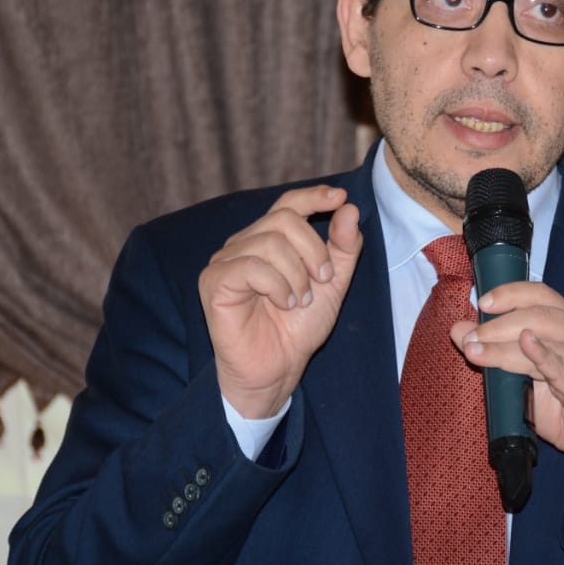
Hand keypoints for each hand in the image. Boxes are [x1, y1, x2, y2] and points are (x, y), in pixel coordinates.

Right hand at [199, 186, 362, 418]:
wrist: (278, 368)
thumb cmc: (299, 328)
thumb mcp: (332, 284)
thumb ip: (344, 248)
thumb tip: (350, 209)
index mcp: (270, 240)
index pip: (288, 204)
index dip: (313, 196)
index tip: (339, 198)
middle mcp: (244, 243)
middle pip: (284, 219)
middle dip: (314, 250)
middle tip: (322, 282)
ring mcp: (225, 260)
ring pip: (270, 242)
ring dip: (296, 275)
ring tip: (299, 302)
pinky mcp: (214, 281)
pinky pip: (251, 266)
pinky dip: (277, 286)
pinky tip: (283, 305)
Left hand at [450, 283, 563, 495]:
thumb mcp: (526, 375)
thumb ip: (497, 351)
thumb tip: (459, 330)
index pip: (539, 294)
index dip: (509, 294)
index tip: (481, 303)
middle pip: (537, 315)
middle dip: (497, 325)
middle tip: (470, 338)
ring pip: (542, 340)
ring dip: (503, 346)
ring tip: (476, 351)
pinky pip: (562, 367)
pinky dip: (541, 354)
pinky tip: (525, 344)